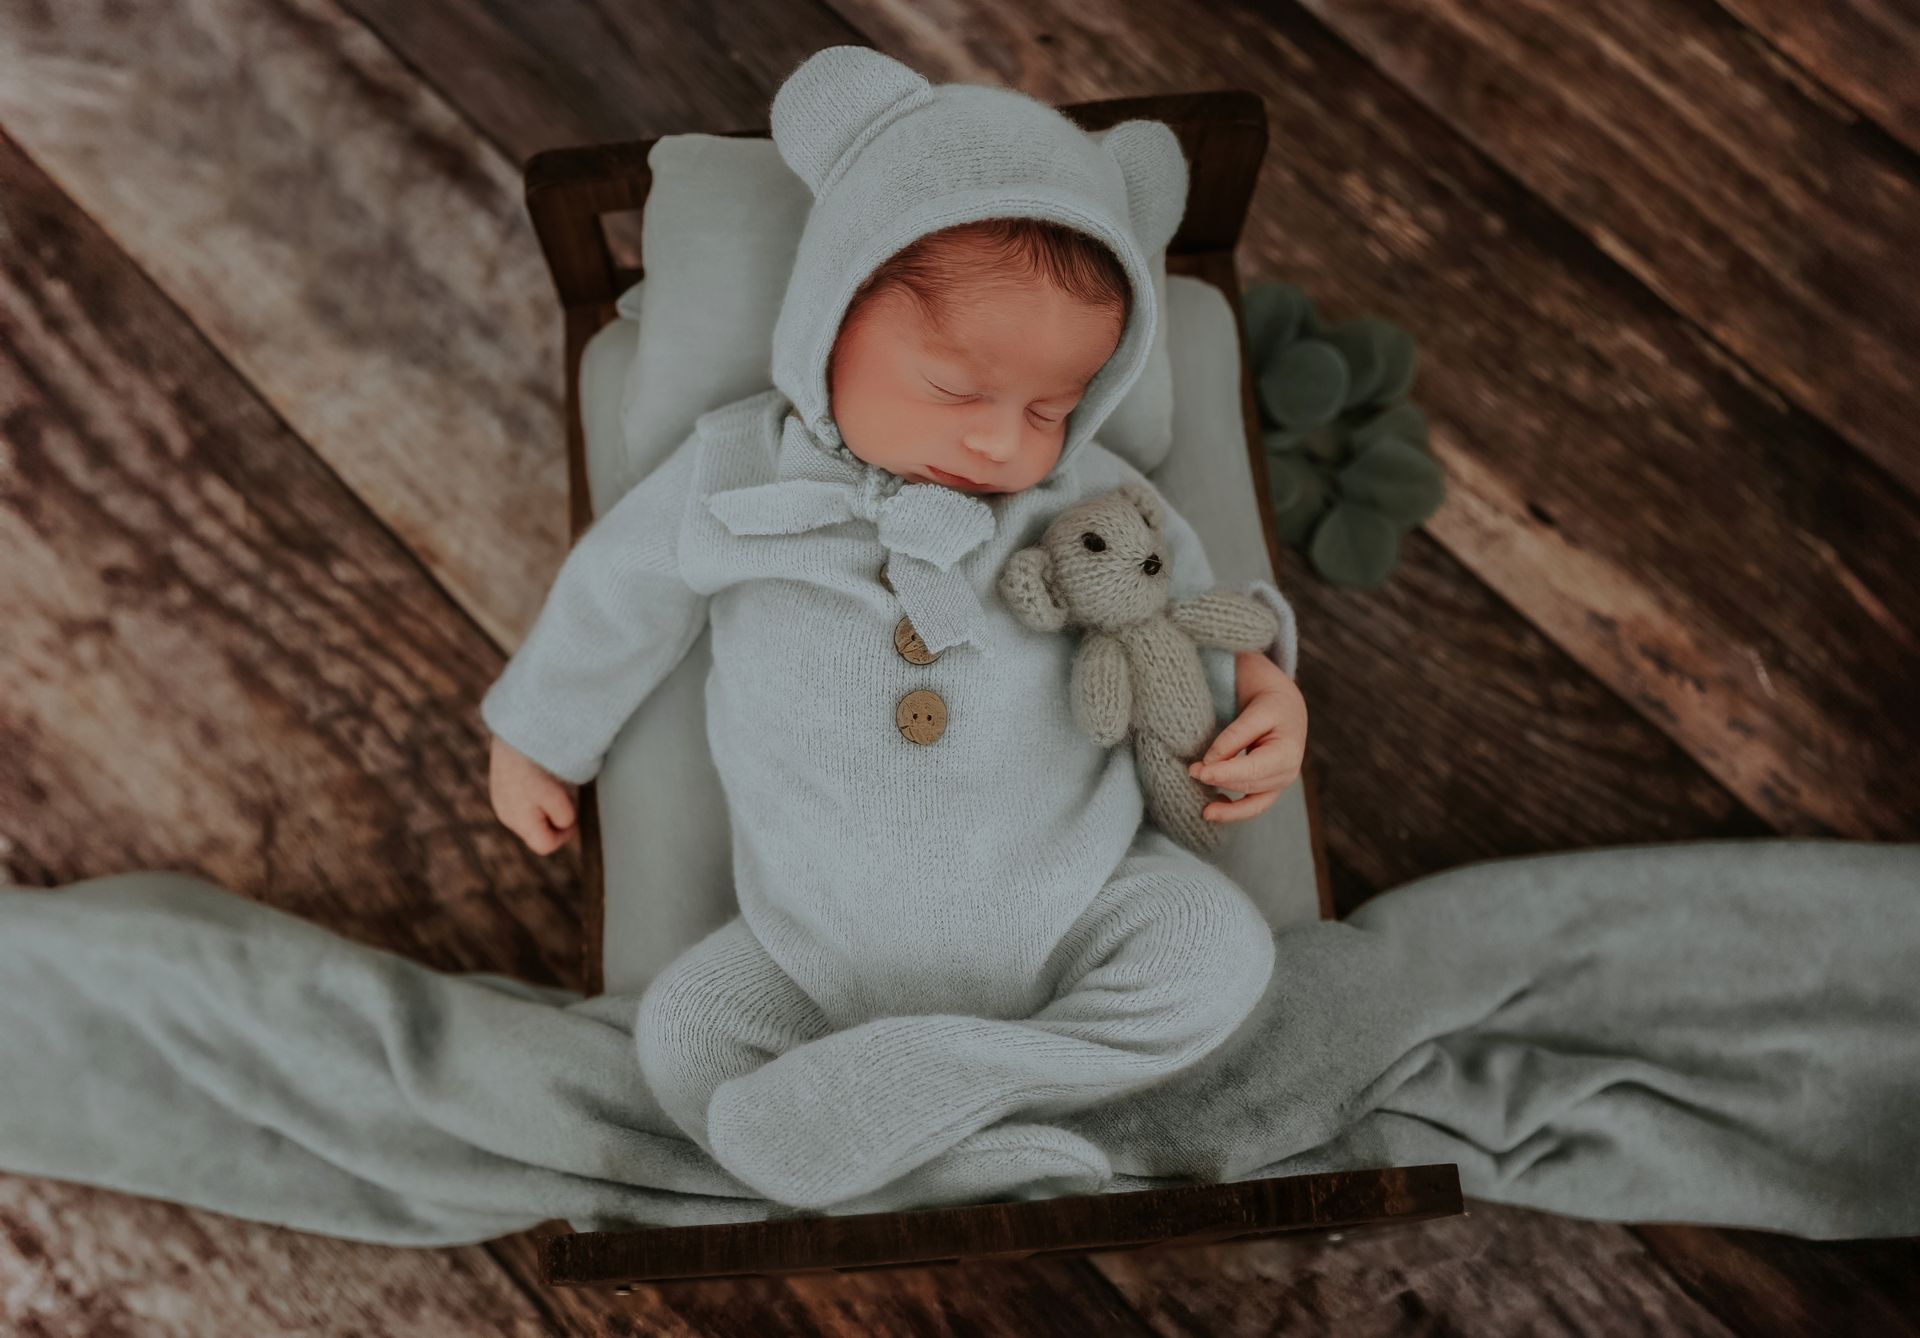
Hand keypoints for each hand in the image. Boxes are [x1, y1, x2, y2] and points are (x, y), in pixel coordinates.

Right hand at [489, 735, 577, 854]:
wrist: (515, 734)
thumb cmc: (535, 767)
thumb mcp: (557, 797)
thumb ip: (563, 817)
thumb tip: (565, 824)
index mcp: (520, 822)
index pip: (545, 846)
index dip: (564, 836)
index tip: (574, 819)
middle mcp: (506, 815)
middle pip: (536, 832)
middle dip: (553, 820)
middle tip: (562, 797)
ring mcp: (500, 800)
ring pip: (529, 815)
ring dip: (543, 806)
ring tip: (549, 783)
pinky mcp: (500, 786)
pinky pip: (521, 799)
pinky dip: (533, 793)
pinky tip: (538, 774)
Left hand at [1190, 654, 1307, 823]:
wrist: (1286, 706)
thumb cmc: (1271, 705)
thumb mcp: (1255, 712)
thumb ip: (1234, 736)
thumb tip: (1210, 762)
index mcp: (1287, 752)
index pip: (1252, 769)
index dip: (1224, 774)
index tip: (1199, 772)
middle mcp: (1288, 773)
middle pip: (1249, 785)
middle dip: (1219, 782)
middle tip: (1191, 772)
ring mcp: (1281, 784)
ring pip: (1252, 804)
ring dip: (1227, 807)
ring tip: (1203, 810)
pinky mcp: (1270, 788)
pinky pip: (1253, 807)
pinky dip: (1235, 812)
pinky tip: (1215, 810)